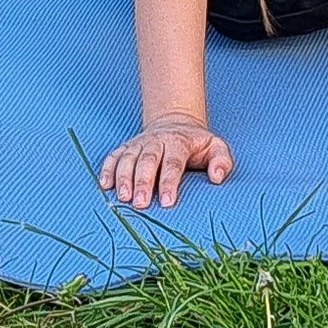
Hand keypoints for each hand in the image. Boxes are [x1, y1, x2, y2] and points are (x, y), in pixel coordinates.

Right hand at [99, 112, 232, 209]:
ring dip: (123, 178)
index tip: (168, 202)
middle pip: (147, 161)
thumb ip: (222, 161)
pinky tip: (105, 185)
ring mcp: (139, 143)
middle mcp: (156, 141)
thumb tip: (217, 177)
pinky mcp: (127, 147)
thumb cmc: (197, 144)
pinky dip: (107, 169)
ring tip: (122, 198)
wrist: (175, 123)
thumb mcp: (216, 147)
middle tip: (140, 204)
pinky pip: (114, 156)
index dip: (169, 182)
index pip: (173, 162)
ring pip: (128, 158)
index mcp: (178, 142)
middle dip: (142, 182)